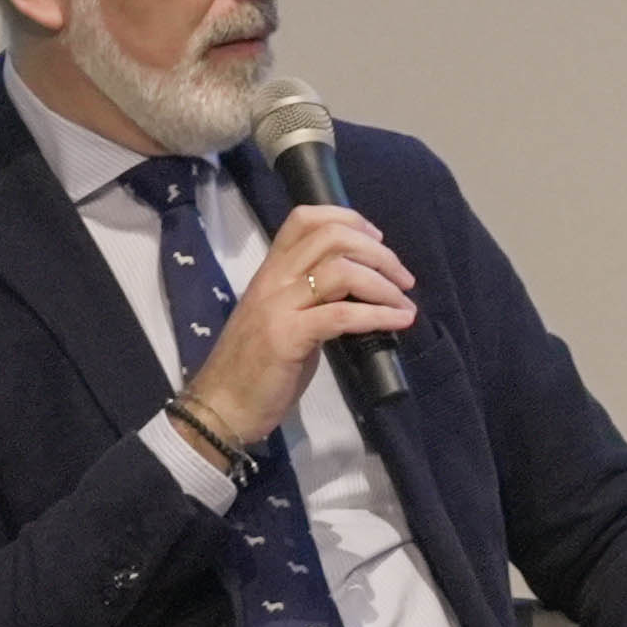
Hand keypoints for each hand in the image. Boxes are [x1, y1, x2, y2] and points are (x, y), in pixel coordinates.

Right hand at [177, 200, 416, 455]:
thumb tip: (362, 291)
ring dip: (384, 284)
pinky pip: (341, 315)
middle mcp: (272, 280)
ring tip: (404, 303)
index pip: (304, 219)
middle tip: (403, 278)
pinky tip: (400, 321)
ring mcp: (277, 307)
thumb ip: (314, 298)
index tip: (377, 240)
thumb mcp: (285, 319)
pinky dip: (379, 315)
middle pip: (331, 238)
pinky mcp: (286, 337)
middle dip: (378, 253)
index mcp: (270, 272)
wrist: (221, 408)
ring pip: (340, 272)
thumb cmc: (256, 368)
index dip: (348, 219)